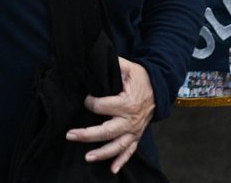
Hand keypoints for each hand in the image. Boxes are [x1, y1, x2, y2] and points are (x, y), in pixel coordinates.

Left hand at [65, 57, 155, 173]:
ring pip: (118, 145)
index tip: (84, 98)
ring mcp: (135, 130)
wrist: (159, 88)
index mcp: (127, 103)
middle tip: (70, 135)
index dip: (89, 102)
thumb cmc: (140, 77)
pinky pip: (130, 151)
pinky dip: (122, 161)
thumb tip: (96, 60)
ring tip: (87, 157)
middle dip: (87, 135)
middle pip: (107, 131)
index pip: (101, 106)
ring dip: (102, 153)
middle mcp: (131, 120)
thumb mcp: (127, 67)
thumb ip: (112, 65)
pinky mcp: (137, 135)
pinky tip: (112, 170)